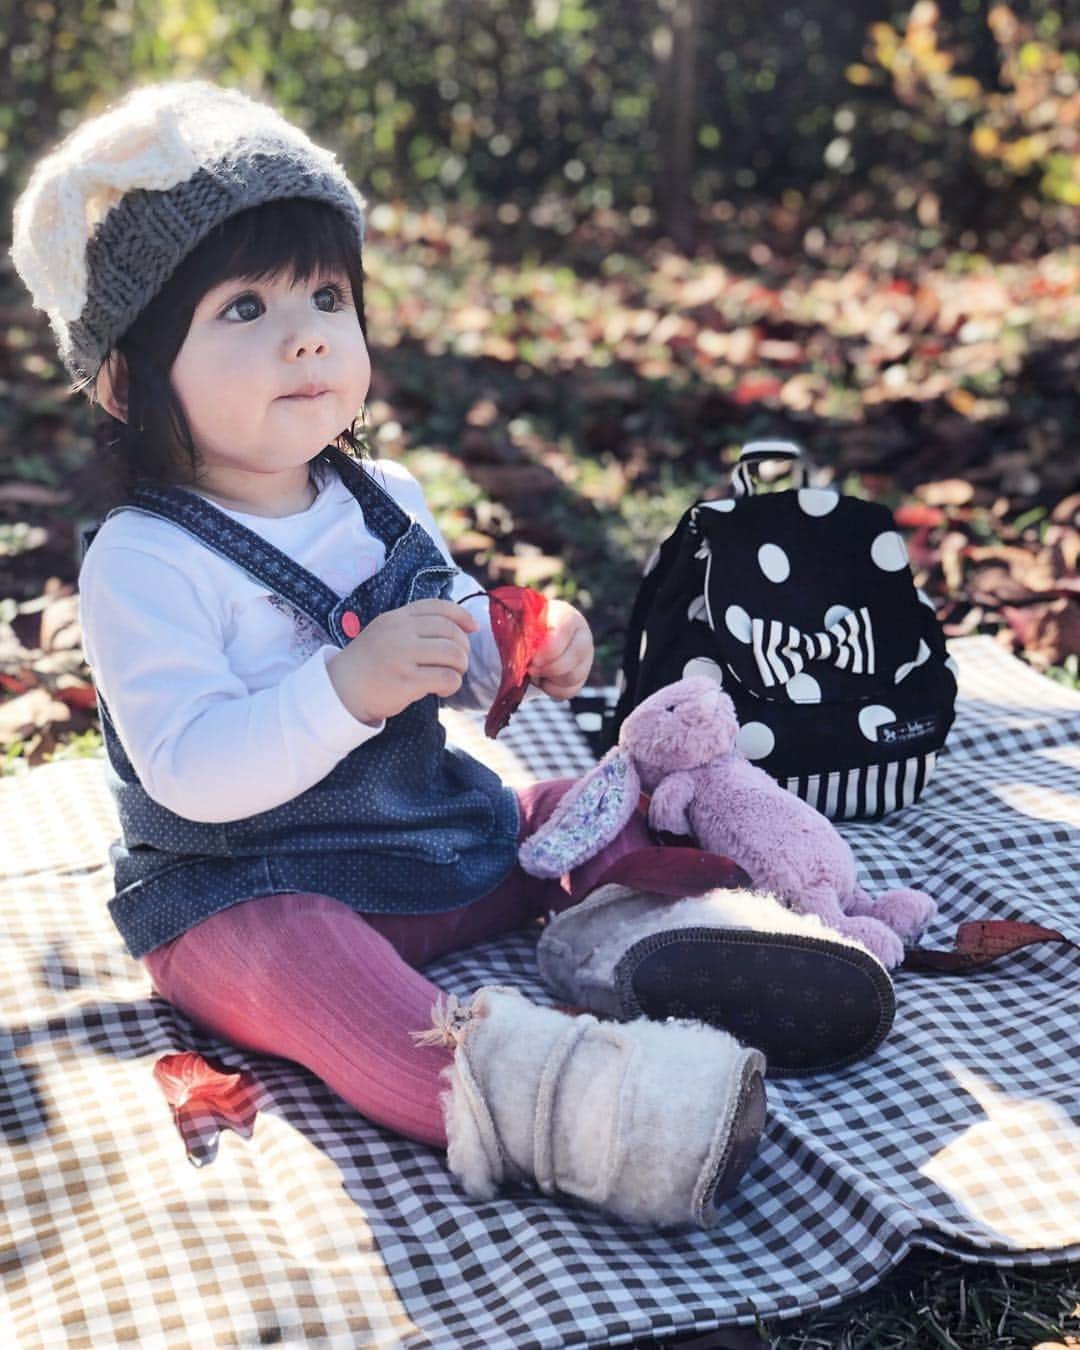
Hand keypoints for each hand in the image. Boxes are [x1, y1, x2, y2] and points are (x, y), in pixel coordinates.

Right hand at [327, 599, 477, 724]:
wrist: (341, 689)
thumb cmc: (368, 663)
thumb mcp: (384, 632)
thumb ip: (413, 626)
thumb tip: (458, 629)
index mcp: (397, 618)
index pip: (438, 608)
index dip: (462, 616)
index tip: (473, 628)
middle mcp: (400, 633)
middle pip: (451, 633)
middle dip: (463, 649)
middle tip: (458, 663)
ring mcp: (403, 656)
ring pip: (454, 655)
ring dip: (460, 668)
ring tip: (450, 676)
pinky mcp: (406, 682)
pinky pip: (447, 678)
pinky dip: (452, 685)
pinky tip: (441, 689)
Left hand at [528, 599, 592, 699]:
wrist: (534, 637)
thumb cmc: (527, 628)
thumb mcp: (523, 625)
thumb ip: (523, 635)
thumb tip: (523, 655)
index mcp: (567, 616)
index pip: (564, 631)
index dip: (549, 649)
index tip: (532, 659)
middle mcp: (582, 636)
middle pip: (574, 656)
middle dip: (548, 667)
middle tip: (529, 669)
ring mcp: (585, 658)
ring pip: (572, 676)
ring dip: (548, 678)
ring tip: (533, 671)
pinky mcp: (581, 677)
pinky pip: (569, 691)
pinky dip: (551, 689)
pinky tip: (541, 679)